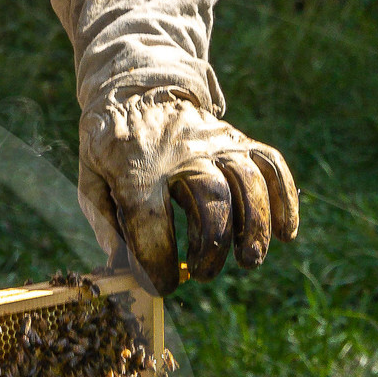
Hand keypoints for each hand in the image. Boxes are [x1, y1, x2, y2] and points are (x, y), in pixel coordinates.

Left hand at [79, 94, 298, 293]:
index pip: (149, 219)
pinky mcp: (238, 140)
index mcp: (134, 166)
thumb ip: (105, 223)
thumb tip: (123, 268)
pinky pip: (271, 165)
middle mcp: (180, 152)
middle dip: (213, 244)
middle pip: (211, 198)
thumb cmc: (111, 147)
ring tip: (248, 260)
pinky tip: (287, 233)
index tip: (161, 286)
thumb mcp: (91, 178)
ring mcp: (215, 142)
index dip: (156, 261)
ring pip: (247, 181)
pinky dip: (285, 199)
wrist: (136, 90)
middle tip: (203, 273)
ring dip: (254, 226)